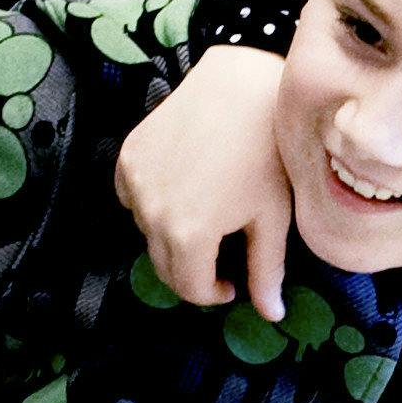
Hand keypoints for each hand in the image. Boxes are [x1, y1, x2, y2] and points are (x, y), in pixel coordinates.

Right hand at [112, 45, 298, 316]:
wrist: (242, 85)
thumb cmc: (268, 153)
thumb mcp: (273, 216)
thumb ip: (266, 271)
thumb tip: (272, 316)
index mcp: (189, 235)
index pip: (189, 288)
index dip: (213, 293)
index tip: (232, 283)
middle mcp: (152, 213)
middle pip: (164, 266)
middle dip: (193, 270)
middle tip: (220, 257)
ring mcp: (135, 183)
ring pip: (147, 232)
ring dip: (171, 238)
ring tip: (206, 217)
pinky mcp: (128, 156)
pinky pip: (132, 198)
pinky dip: (151, 205)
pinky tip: (182, 190)